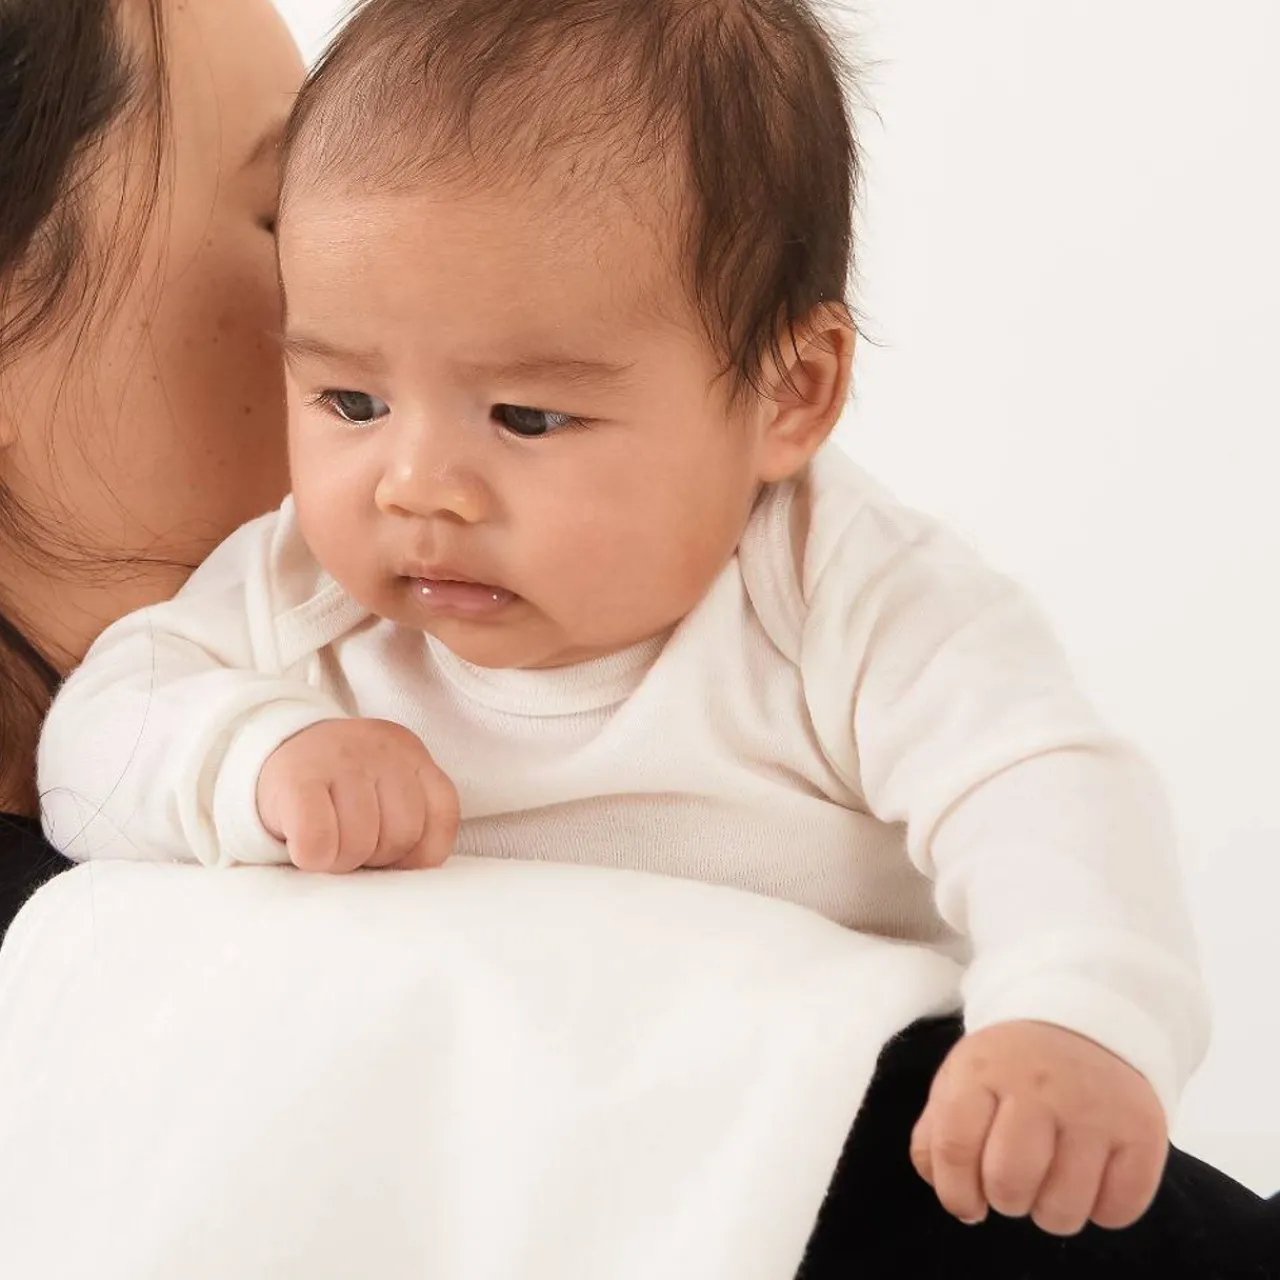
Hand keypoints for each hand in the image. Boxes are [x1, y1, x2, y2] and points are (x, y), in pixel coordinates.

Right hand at [256, 719, 458, 872]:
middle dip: (377, 858)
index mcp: (412, 755)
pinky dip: (313, 858)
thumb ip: (412, 821)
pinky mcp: (298, 778)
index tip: (391, 855)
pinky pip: (318, 841)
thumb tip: (412, 878)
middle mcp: (382, 750)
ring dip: (342, 861)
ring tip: (328, 844)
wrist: (274, 748)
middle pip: (402, 834)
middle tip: (351, 847)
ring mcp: (341, 759)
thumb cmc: (340, 788)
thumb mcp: (387, 790)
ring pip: (360, 842)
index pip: (442, 816)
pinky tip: (304, 845)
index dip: (418, 853)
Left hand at [910, 1020, 1167, 1236]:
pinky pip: (1118, 1210)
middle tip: (1014, 1183)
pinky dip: (1102, 1211)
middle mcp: (1039, 1086)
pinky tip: (1092, 1178)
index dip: (955, 1192)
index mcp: (983, 1070)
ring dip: (1051, 1211)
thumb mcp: (961, 1081)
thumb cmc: (1013, 1066)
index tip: (967, 1203)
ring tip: (1051, 1181)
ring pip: (1062, 1208)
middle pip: (1009, 1183)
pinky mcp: (1142, 1131)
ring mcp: (1094, 1108)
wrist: (1086, 1022)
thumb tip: (956, 1199)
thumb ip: (937, 1136)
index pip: (954, 1147)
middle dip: (1005, 1200)